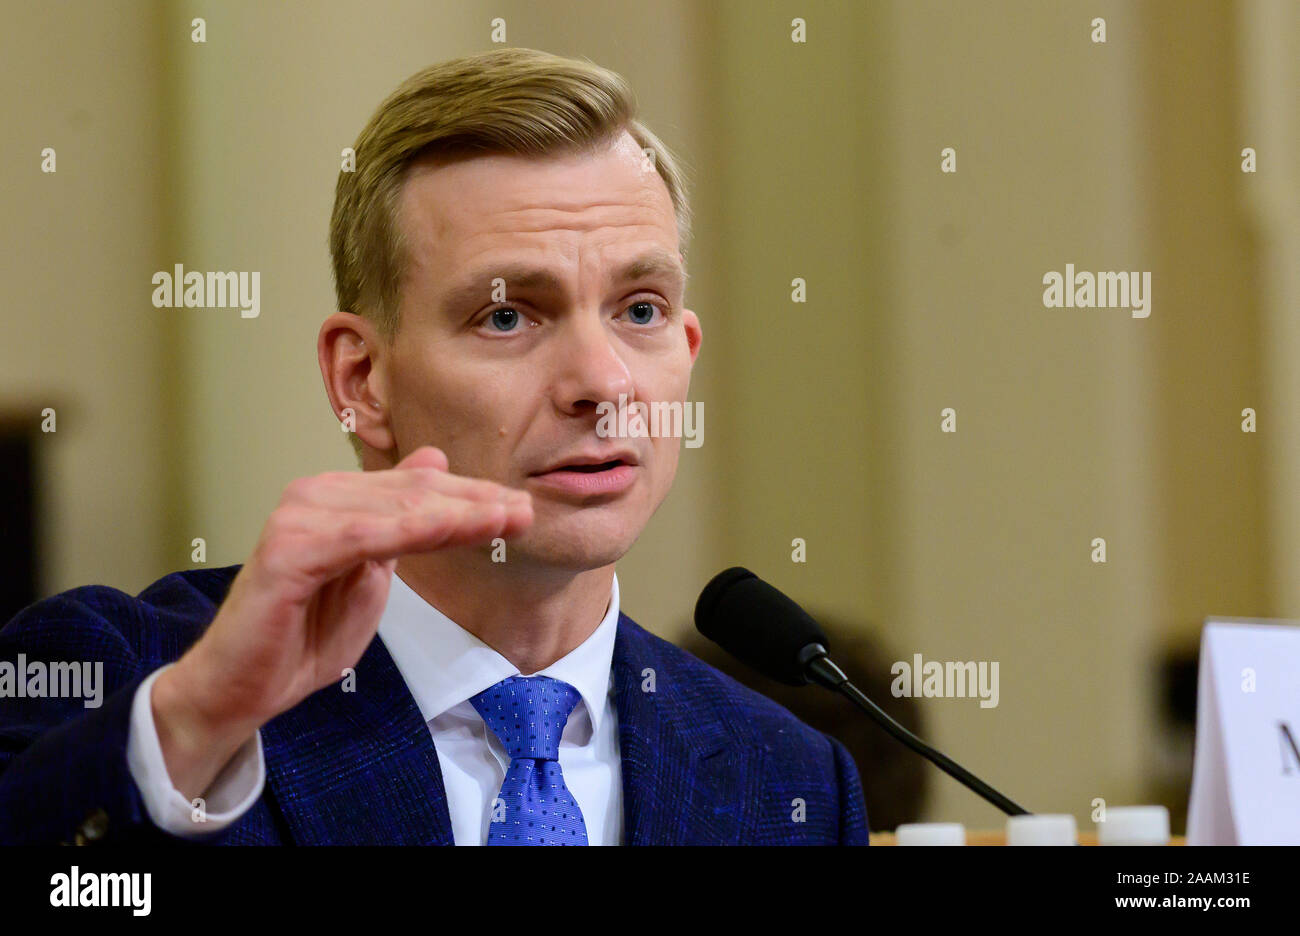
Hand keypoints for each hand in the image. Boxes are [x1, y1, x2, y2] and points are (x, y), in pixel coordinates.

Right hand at [151, 446, 531, 800]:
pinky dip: (412, 530)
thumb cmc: (302, 634)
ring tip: (505, 521)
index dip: (472, 496)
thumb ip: (402, 523)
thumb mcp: (370, 574)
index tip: (520, 509)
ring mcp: (299, 518)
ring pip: (396, 509)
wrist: (240, 685)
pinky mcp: (289, 551)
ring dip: (457, 514)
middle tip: (526, 512)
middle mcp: (316, 495)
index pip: (418, 488)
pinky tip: (451, 530)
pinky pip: (364, 536)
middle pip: (413, 492)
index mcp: (337, 498)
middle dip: (475, 502)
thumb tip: (435, 462)